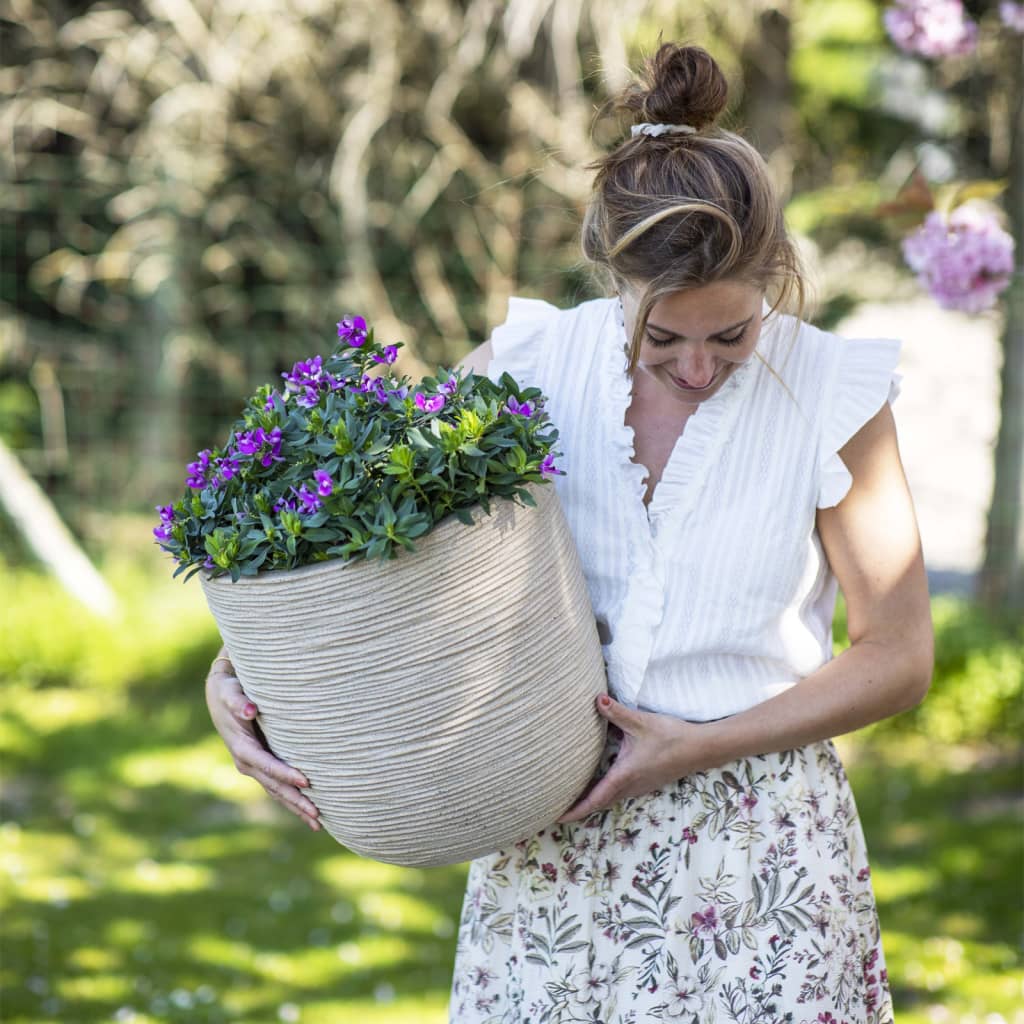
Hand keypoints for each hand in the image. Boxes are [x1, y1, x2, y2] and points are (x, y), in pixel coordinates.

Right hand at [204, 653, 322, 831]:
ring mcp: (253, 767)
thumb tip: (251, 710)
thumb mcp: (230, 692)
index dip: (286, 774)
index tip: (307, 781)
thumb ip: (240, 701)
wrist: (219, 695)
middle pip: (274, 786)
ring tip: (318, 823)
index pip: (268, 765)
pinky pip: (277, 786)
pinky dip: (291, 799)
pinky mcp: (260, 766)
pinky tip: (307, 811)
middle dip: (295, 801)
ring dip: (296, 807)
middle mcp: (246, 762)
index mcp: (242, 748)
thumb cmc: (230, 690)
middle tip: (318, 814)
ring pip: (276, 791)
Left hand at [556, 695, 703, 822]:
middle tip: (556, 809)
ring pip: (610, 798)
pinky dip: (604, 794)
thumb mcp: (641, 723)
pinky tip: (599, 784)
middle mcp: (630, 786)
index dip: (575, 809)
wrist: (701, 748)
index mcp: (624, 775)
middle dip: (578, 808)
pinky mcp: (646, 781)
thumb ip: (617, 712)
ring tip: (573, 800)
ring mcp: (640, 786)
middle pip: (599, 803)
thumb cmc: (671, 737)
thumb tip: (597, 699)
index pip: (594, 798)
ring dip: (592, 801)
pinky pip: (619, 793)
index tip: (556, 817)